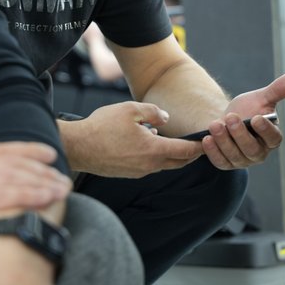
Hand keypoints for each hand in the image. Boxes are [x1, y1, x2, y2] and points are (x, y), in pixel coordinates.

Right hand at [0, 142, 70, 258]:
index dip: (21, 150)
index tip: (42, 152)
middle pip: (7, 159)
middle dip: (36, 162)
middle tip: (61, 166)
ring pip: (10, 174)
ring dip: (40, 178)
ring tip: (62, 184)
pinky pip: (1, 194)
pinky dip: (28, 192)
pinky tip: (45, 196)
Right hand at [60, 101, 203, 176]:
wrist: (78, 147)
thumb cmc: (102, 127)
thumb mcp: (130, 109)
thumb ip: (152, 112)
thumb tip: (165, 118)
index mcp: (154, 150)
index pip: (185, 151)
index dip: (198, 146)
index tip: (206, 141)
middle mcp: (150, 165)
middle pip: (178, 163)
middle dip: (190, 154)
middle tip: (197, 145)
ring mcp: (139, 172)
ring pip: (163, 165)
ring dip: (170, 155)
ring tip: (171, 141)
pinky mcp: (128, 174)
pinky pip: (149, 166)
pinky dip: (155, 157)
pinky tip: (148, 144)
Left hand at [200, 72, 284, 169]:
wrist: (226, 118)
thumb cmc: (247, 110)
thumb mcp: (260, 98)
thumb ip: (277, 90)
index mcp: (271, 138)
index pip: (273, 138)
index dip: (265, 129)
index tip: (256, 118)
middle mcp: (258, 152)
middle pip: (251, 149)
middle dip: (240, 134)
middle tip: (230, 117)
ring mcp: (242, 160)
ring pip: (234, 155)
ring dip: (223, 140)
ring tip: (214, 124)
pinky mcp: (226, 163)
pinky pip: (219, 161)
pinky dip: (212, 151)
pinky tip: (206, 139)